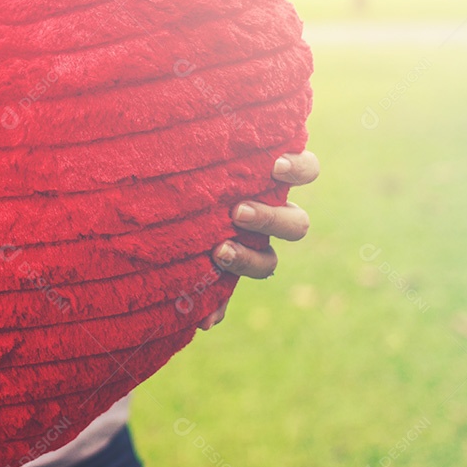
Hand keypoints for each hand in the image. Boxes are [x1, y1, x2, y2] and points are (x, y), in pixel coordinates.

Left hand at [199, 150, 319, 329]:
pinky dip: (217, 306)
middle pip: (296, 224)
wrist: (160, 184)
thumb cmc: (182, 159)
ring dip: (248, 261)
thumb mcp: (190, 154)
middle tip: (237, 212)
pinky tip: (204, 318)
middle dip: (270, 219)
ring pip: (271, 260)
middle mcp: (266, 214)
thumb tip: (209, 230)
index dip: (299, 168)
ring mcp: (249, 243)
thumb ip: (197, 149)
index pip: (306, 170)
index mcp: (267, 178)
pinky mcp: (224, 269)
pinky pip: (228, 295)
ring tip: (220, 252)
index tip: (274, 165)